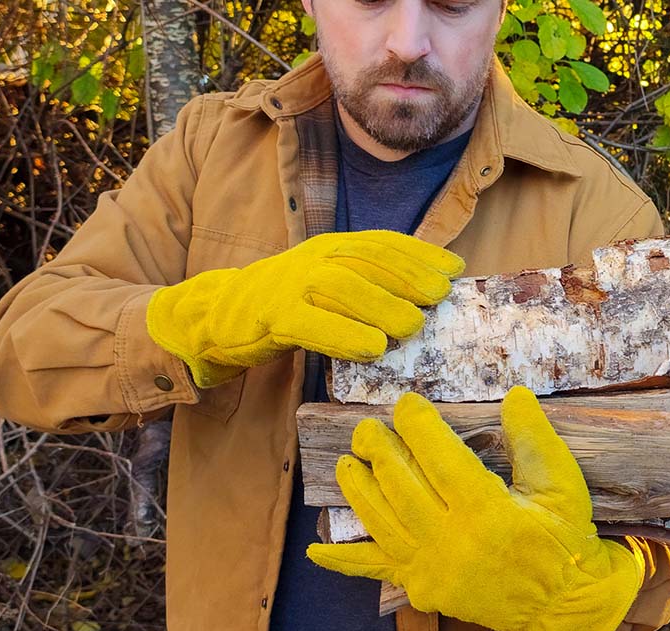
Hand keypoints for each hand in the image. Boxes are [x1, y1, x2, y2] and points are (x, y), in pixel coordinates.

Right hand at [146, 230, 463, 387]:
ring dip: (382, 305)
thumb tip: (424, 300)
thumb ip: (367, 286)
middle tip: (441, 297)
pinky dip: (344, 335)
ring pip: (342, 287)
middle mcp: (313, 259)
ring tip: (414, 325)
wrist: (215, 316)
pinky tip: (372, 348)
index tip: (455, 268)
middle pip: (367, 260)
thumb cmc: (285, 305)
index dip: (420, 253)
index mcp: (331, 248)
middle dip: (409, 275)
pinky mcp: (270, 317)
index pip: (381, 243)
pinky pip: (311, 324)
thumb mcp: (327, 285)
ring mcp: (290, 286)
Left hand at [304, 387, 644, 630]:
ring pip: (381, 521)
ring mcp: (432, 570)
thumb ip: (536, 439)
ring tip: (346, 460)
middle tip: (367, 427)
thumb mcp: (562, 485)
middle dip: (380, 450)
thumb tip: (514, 395)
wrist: (560, 605)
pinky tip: (315, 551)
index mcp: (490, 512)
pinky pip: (376, 571)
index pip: (440, 457)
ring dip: (358, 488)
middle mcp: (453, 542)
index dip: (418, 425)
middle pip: (401, 486)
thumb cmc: (564, 538)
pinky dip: (343, 561)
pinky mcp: (424, 589)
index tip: (407, 403)